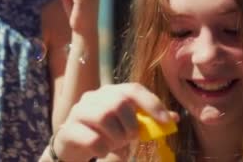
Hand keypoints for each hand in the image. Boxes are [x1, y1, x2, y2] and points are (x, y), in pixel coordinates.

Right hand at [50, 83, 178, 160]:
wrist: (71, 146)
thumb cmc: (103, 134)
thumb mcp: (125, 126)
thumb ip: (146, 121)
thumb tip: (174, 118)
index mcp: (110, 92)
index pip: (133, 89)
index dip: (152, 104)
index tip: (166, 121)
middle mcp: (93, 97)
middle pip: (118, 102)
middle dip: (131, 125)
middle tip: (131, 138)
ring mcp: (79, 111)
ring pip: (104, 117)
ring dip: (116, 137)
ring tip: (116, 145)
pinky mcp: (68, 130)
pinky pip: (91, 138)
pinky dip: (103, 148)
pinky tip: (103, 152)